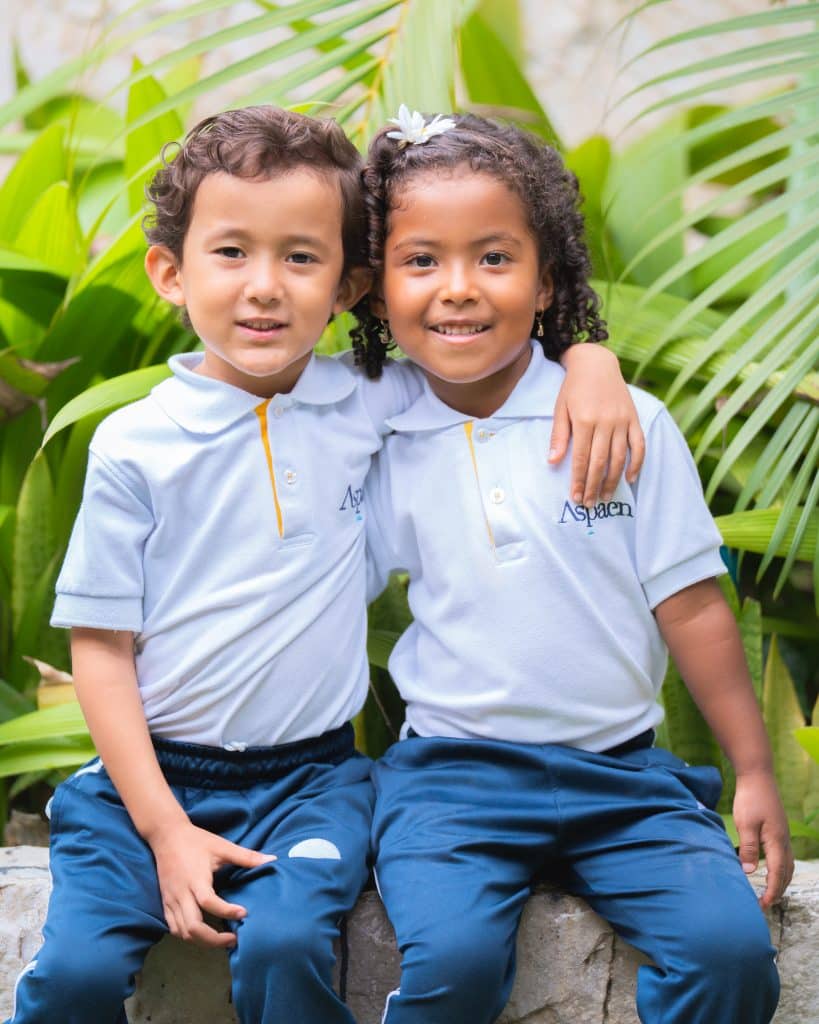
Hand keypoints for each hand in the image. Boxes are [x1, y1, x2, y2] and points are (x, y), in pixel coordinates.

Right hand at [149, 820, 274, 947]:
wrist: (166, 836)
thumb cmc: (196, 840)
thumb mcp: (222, 846)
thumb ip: (246, 856)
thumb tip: (272, 860)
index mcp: (195, 879)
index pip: (209, 902)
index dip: (227, 911)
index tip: (244, 913)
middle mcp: (181, 893)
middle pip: (193, 927)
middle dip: (214, 939)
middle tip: (234, 939)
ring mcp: (170, 900)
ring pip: (182, 932)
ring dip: (202, 941)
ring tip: (222, 940)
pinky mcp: (165, 903)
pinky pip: (174, 928)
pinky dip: (188, 936)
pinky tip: (203, 934)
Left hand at [550, 345, 644, 505]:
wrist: (596, 363)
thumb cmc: (573, 388)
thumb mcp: (560, 409)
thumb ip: (558, 436)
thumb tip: (552, 462)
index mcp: (584, 420)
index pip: (580, 458)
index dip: (578, 480)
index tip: (575, 497)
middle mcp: (605, 422)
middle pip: (600, 462)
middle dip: (593, 486)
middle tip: (588, 504)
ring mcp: (622, 421)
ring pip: (619, 457)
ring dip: (613, 480)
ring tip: (605, 497)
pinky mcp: (634, 418)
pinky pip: (639, 445)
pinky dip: (636, 463)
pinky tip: (630, 479)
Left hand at [733, 770, 792, 908]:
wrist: (757, 776)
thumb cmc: (750, 798)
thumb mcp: (745, 823)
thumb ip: (748, 848)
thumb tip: (749, 872)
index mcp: (777, 842)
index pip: (777, 874)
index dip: (771, 892)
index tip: (763, 905)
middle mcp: (784, 841)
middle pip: (786, 873)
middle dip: (778, 890)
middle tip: (765, 904)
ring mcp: (783, 835)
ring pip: (787, 865)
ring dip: (780, 880)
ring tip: (769, 891)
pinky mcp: (778, 830)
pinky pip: (783, 856)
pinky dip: (779, 868)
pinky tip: (769, 869)